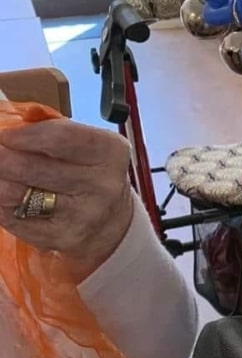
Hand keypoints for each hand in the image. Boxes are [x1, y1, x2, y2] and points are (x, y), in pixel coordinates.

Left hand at [0, 118, 133, 281]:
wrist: (113, 225)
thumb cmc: (90, 174)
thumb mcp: (86, 145)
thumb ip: (53, 128)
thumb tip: (13, 119)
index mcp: (110, 152)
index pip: (60, 137)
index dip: (24, 135)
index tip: (3, 134)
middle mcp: (102, 184)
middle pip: (33, 167)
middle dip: (2, 158)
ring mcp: (83, 215)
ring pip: (19, 195)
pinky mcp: (64, 238)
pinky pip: (16, 220)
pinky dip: (1, 207)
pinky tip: (2, 198)